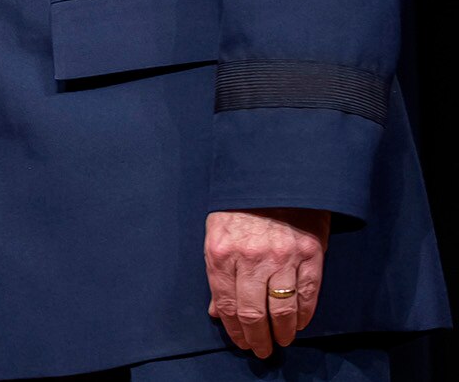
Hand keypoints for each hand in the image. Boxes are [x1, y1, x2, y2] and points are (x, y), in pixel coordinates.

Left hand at [204, 207, 328, 356]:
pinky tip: (299, 324)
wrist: (273, 175)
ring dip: (283, 332)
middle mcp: (250, 258)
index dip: (234, 330)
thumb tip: (217, 311)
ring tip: (281, 340)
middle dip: (257, 337)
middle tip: (261, 350)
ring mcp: (282, 257)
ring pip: (283, 309)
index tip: (241, 342)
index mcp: (221, 253)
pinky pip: (308, 295)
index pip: (227, 304)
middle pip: (253, 312)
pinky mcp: (309, 255)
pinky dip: (304, 315)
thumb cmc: (240, 206)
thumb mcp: (217, 234)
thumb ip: (217, 273)